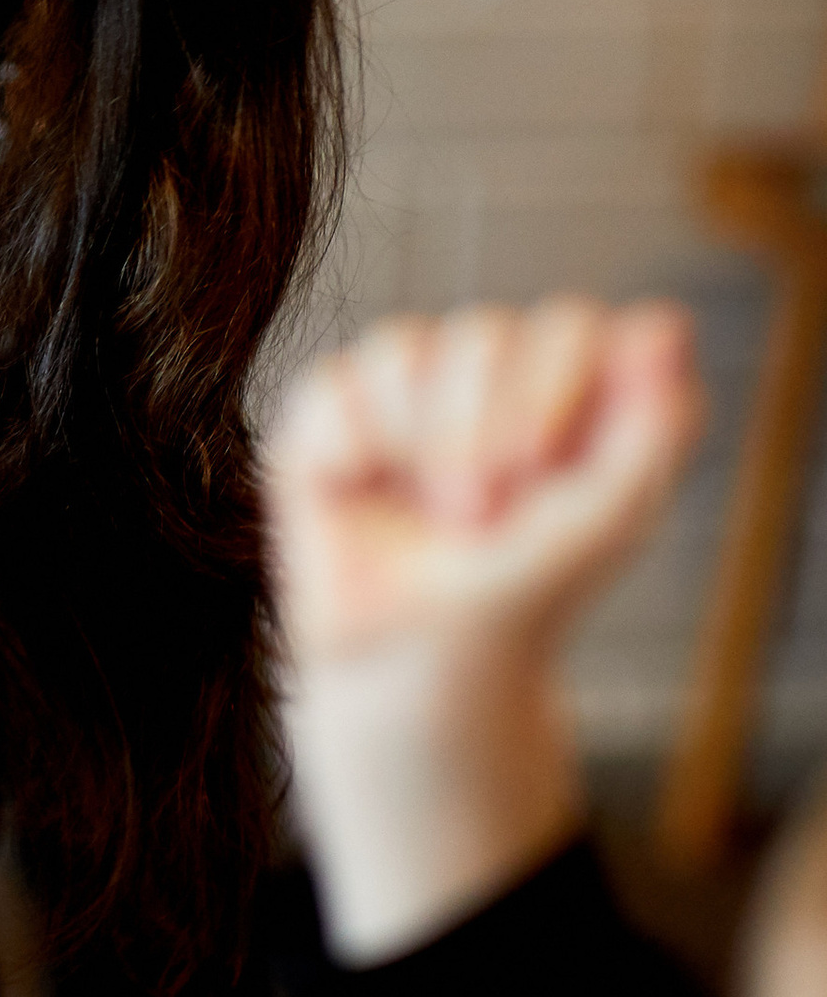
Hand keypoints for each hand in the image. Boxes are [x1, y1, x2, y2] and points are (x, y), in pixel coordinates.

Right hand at [269, 299, 702, 961]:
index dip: (557, 381)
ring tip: (434, 518)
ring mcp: (408, 391)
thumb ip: (648, 432)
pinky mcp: (333, 414)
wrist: (419, 670)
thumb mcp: (606, 526)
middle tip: (485, 517)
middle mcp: (492, 378)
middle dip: (483, 430)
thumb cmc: (524, 601)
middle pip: (484, 332)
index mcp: (572, 392)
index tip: (547, 468)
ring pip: (403, 346)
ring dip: (421, 444)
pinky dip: (353, 446)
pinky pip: (335, 383)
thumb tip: (664, 326)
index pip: (571, 326)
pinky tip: (363, 493)